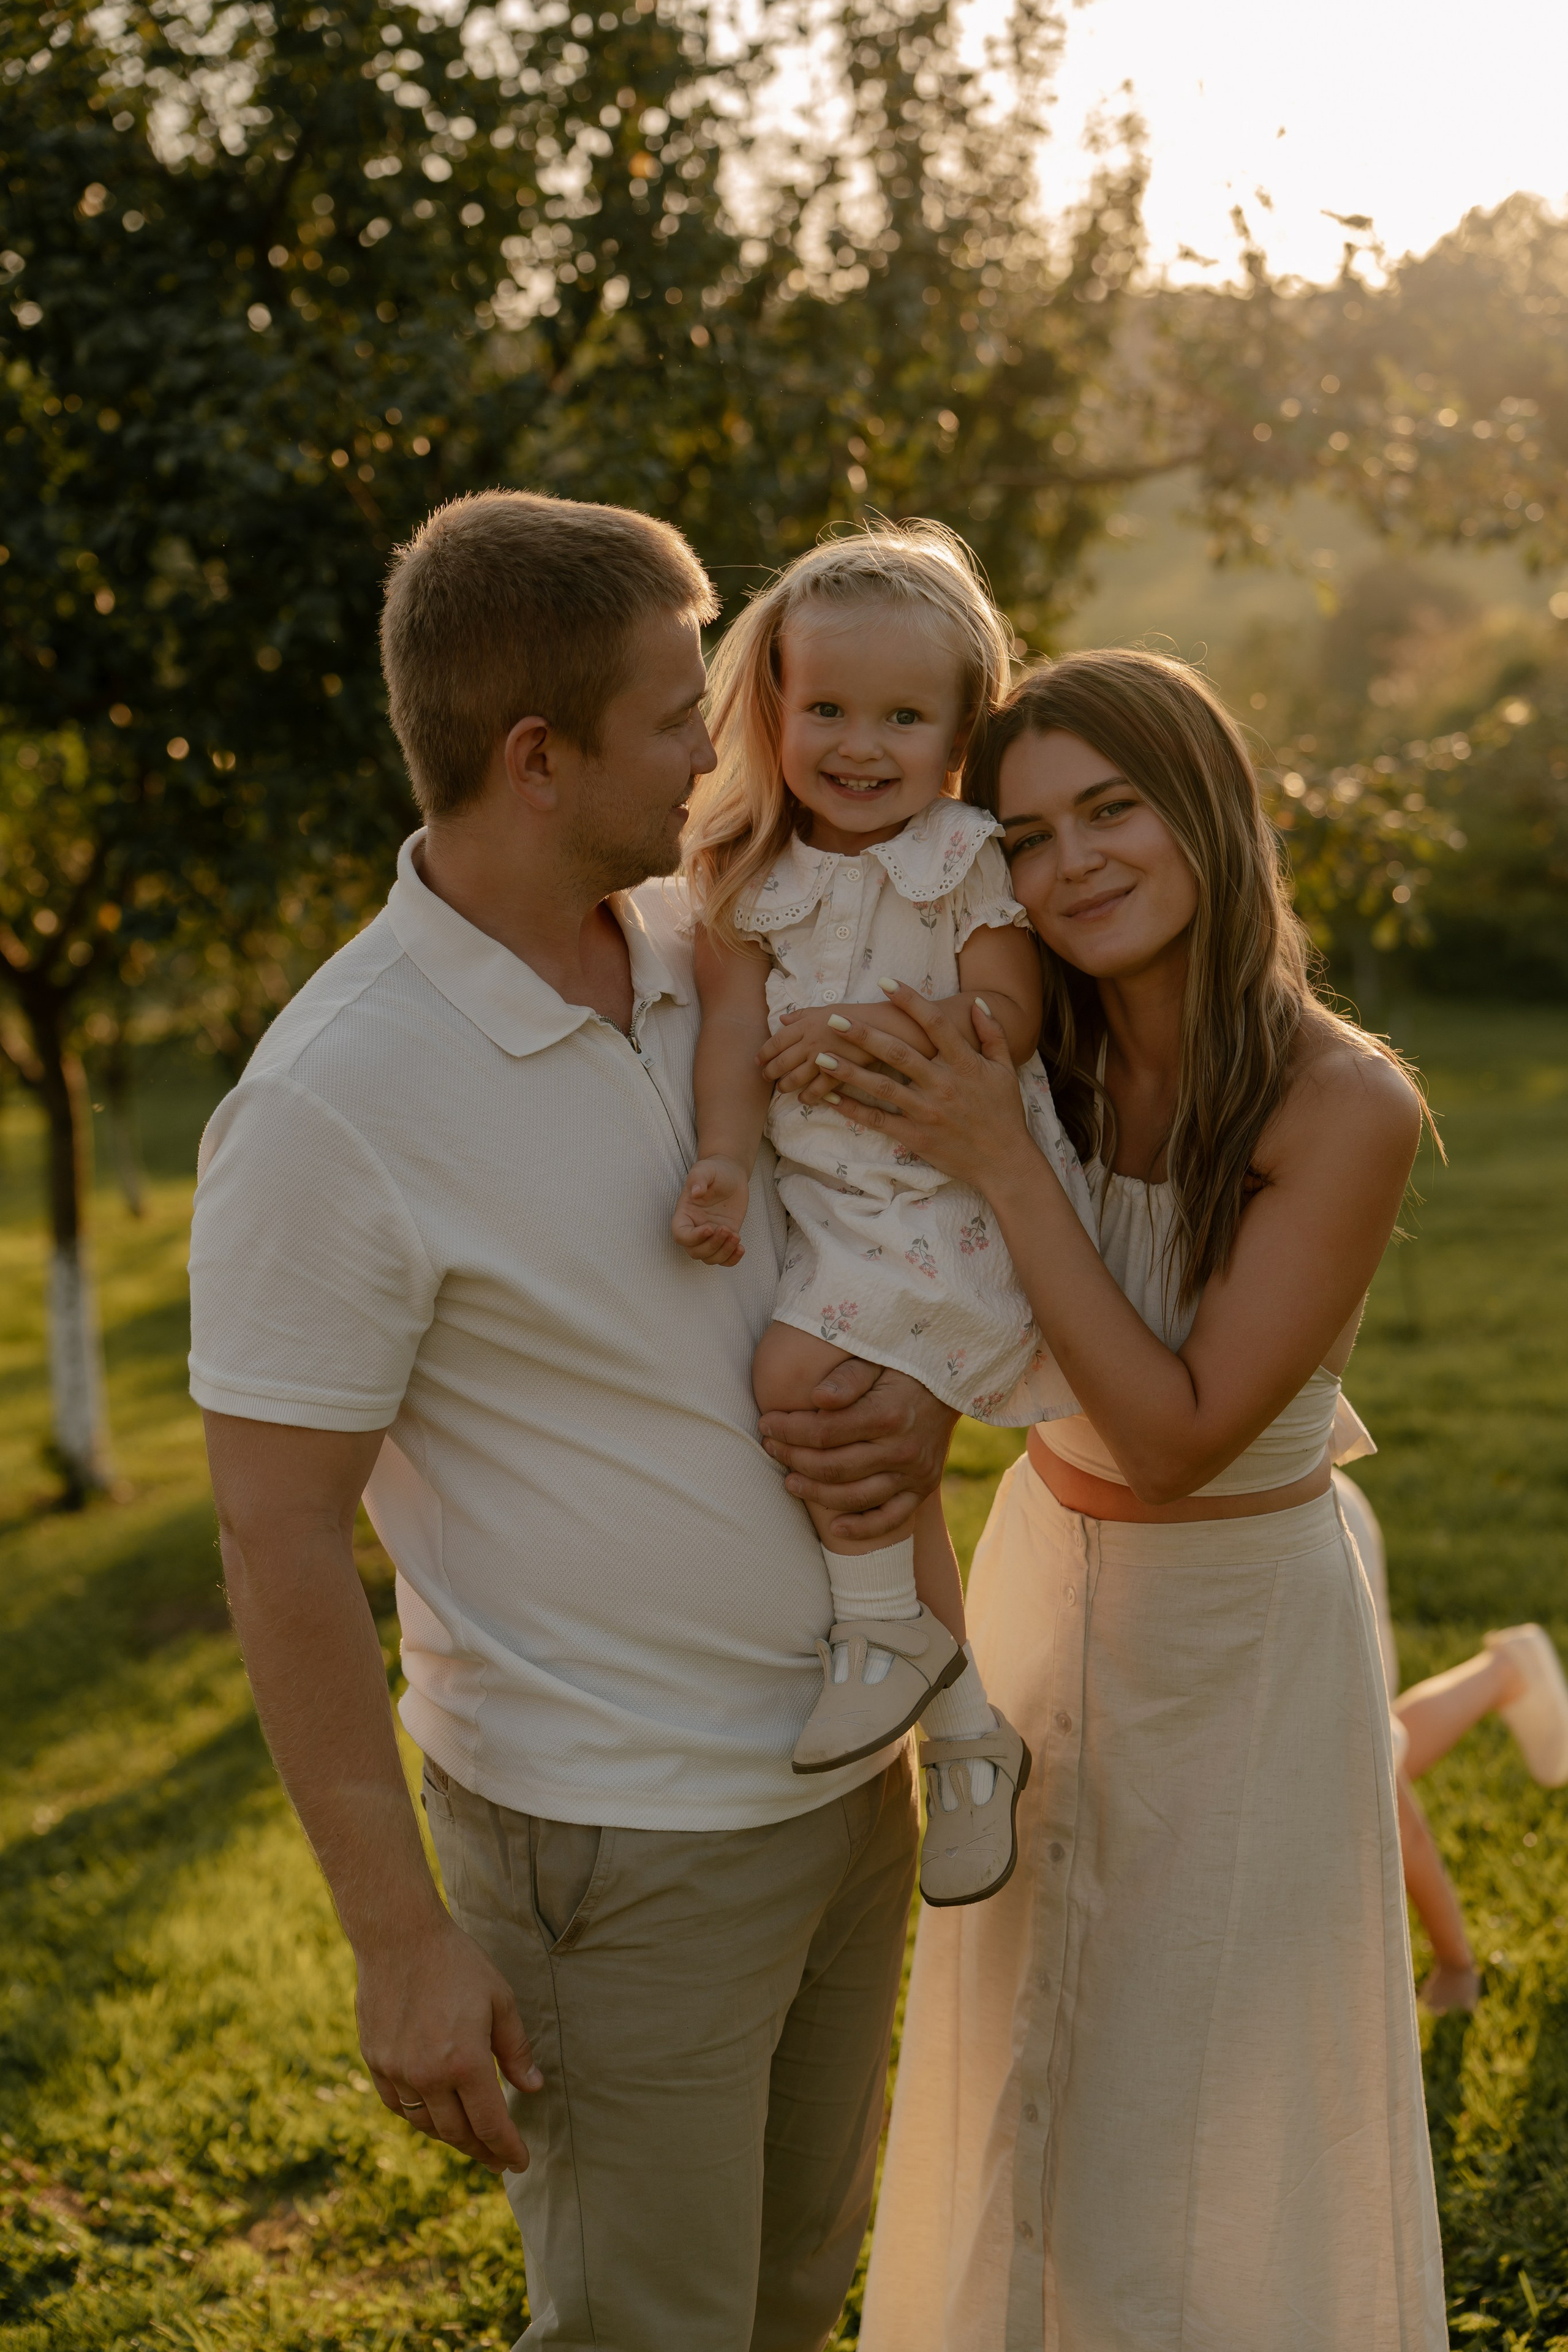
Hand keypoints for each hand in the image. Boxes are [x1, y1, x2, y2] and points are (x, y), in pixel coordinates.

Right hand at [357, 1913, 542, 2174]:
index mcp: (465, 2063)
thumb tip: (532, 2089)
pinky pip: (398, 2105)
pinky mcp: (376, 2061)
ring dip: (451, 2136)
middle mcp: (428, 2076)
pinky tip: (433, 2114)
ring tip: (470, 2138)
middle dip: (482, 2150)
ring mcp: (397, 2071)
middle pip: (458, 2133)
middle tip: (498, 2159)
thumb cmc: (458, 1963)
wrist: (399, 1937)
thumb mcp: (500, 2000)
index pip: (490, 2125)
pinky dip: (419, 2115)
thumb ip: (516, 2050)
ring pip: (426, 2124)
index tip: (521, 2163)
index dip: (507, 2149)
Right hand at [672, 1155, 749, 1265]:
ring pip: (710, 1258)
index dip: (693, 1237)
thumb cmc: (714, 1171)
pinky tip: (741, 1247)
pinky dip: (732, 1259)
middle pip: (695, 1251)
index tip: (710, 1228)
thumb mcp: (705, 1169)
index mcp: (684, 1214)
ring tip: (736, 1236)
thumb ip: (698, 1178)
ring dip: (723, 1252)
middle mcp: (695, 1228)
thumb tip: (695, 1192)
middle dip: (712, 1246)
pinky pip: (725, 1259)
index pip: (680, 1235)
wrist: (731, 1174)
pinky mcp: (725, 1238)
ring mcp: (710, 1236)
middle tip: (727, 1229)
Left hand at [757, 1359, 957, 1540]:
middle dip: (793, 1458)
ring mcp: (914, 1473)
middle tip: (770, 1448)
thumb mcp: (876, 1359)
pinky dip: (862, 1528)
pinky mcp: (923, 1489)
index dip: (789, 1430)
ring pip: (855, 1497)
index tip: (766, 1424)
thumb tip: (817, 1398)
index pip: (825, 1432)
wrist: (949, 1387)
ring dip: (815, 1492)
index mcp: (888, 1414)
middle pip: (834, 1467)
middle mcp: (903, 1448)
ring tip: (789, 1481)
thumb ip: (847, 1378)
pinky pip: (891, 1519)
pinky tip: (835, 1528)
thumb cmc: (901, 1368)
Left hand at [760, 1003, 935, 1108]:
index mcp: (808, 1022)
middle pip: (783, 1060)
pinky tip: (804, 1100)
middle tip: (765, 1078)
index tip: (758, 1060)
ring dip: (786, 1085)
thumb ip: (803, 1014)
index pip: (777, 1040)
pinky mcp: (840, 1072)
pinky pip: (818, 1089)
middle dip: (770, 1071)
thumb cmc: (859, 1015)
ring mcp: (826, 1057)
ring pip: (797, 1076)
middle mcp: (812, 1039)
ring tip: (782, 1090)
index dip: (764, 1052)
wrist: (887, 1026)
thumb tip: (781, 1018)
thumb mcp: (829, 1008)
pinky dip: (808, 1096)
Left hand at [817, 984, 1029, 1187]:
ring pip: (882, 1087)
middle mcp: (943, 1085)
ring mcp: (927, 1112)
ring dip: (849, 1071)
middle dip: (864, 1035)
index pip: (934, 1024)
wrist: (1004, 1161)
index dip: (910, 1002)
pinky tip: (830, 1097)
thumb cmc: (1004, 1113)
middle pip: (898, 1053)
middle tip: (834, 1019)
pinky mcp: (916, 1136)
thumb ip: (992, 1034)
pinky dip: (853, 1109)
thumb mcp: (1005, 1069)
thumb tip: (975, 1003)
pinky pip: (879, 1121)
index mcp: (964, 1064)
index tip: (886, 983)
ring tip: (821, 1056)